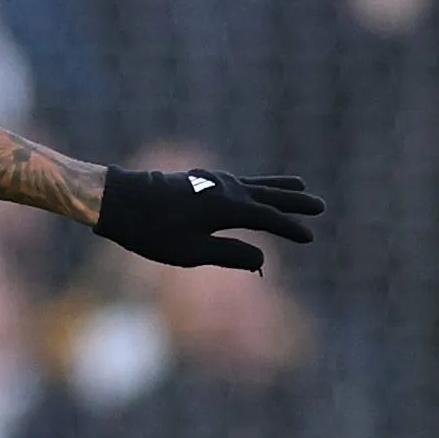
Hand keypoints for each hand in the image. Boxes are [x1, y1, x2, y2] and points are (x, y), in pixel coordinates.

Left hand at [94, 167, 323, 272]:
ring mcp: (211, 181)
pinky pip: (235, 181)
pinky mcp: (197, 181)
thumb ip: (228, 254)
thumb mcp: (189, 252)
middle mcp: (224, 189)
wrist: (118, 200)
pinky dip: (252, 184)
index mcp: (227, 207)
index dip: (290, 228)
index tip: (310, 237)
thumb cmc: (151, 231)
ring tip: (299, 185)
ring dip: (277, 186)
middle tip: (320, 205)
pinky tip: (252, 188)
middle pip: (267, 195)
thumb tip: (261, 257)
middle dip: (293, 201)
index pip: (268, 219)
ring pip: (253, 184)